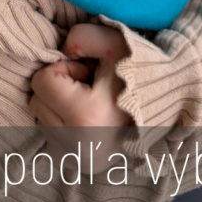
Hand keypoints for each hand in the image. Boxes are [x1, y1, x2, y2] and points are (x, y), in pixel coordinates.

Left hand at [29, 23, 132, 172]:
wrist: (164, 104)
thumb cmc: (138, 71)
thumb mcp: (113, 42)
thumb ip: (81, 36)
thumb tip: (61, 52)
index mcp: (86, 117)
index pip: (42, 81)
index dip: (64, 68)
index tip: (88, 72)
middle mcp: (78, 146)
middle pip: (37, 100)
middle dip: (59, 87)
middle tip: (89, 86)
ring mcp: (76, 159)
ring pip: (41, 118)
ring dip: (59, 104)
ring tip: (90, 101)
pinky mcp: (76, 165)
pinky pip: (49, 135)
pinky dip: (62, 121)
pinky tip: (87, 117)